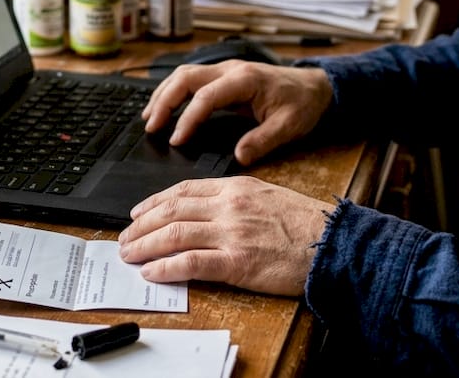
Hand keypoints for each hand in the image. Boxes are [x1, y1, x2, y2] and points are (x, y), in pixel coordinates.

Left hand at [117, 176, 332, 295]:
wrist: (334, 243)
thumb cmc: (307, 224)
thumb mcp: (268, 196)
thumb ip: (237, 200)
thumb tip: (208, 210)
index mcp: (236, 187)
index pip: (184, 190)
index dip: (154, 201)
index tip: (138, 211)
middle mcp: (229, 206)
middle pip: (172, 210)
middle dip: (141, 225)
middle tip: (124, 237)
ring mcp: (232, 234)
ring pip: (174, 234)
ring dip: (145, 245)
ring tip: (129, 254)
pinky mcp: (237, 262)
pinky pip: (190, 263)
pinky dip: (166, 267)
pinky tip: (152, 271)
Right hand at [142, 60, 332, 164]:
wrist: (315, 86)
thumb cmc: (302, 104)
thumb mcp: (289, 126)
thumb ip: (263, 140)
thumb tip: (239, 157)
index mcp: (245, 80)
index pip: (206, 95)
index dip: (188, 118)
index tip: (176, 140)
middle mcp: (230, 69)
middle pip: (186, 77)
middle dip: (164, 101)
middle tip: (151, 127)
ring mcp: (225, 70)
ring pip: (183, 74)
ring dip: (163, 94)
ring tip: (149, 119)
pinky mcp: (223, 75)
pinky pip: (190, 78)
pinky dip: (172, 91)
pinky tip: (163, 108)